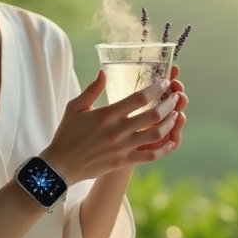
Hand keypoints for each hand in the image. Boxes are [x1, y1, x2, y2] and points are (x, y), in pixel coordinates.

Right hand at [40, 68, 182, 183]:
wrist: (61, 165)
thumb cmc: (67, 133)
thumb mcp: (75, 107)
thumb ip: (92, 89)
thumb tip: (104, 72)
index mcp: (106, 114)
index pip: (138, 98)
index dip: (156, 88)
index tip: (165, 81)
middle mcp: (117, 130)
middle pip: (152, 115)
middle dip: (169, 103)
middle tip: (176, 96)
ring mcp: (122, 147)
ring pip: (155, 134)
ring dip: (169, 123)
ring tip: (176, 114)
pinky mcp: (122, 161)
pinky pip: (149, 155)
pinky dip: (163, 149)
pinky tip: (171, 141)